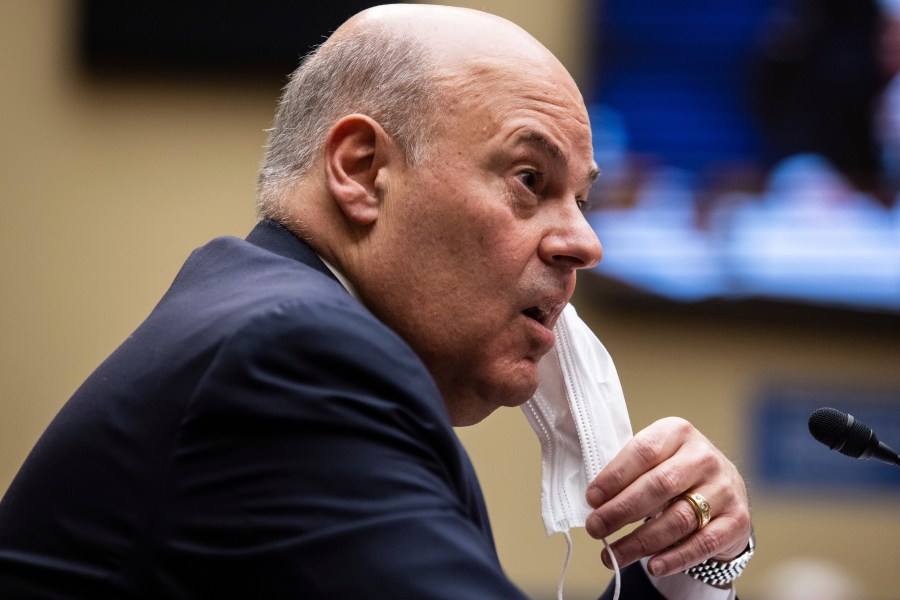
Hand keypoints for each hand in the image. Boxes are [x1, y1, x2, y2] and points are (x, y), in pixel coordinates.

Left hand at [584, 417, 750, 577]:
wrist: (724, 488)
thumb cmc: (675, 472)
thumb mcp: (655, 460)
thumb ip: (628, 473)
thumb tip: (595, 502)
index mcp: (677, 433)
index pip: (643, 451)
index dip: (614, 476)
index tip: (591, 499)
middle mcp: (704, 457)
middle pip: (658, 486)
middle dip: (621, 511)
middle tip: (595, 529)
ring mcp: (724, 488)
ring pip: (678, 519)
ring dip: (640, 541)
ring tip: (614, 555)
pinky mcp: (736, 520)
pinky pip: (703, 543)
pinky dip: (675, 557)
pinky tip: (653, 566)